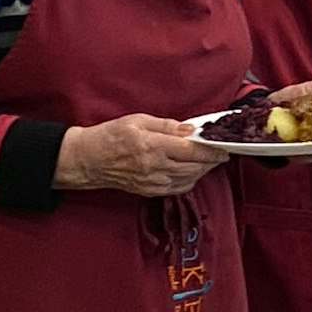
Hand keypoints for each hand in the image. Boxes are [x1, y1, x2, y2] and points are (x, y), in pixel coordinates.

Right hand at [52, 113, 228, 195]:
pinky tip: (191, 171)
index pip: (192, 151)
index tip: (224, 148)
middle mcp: (154, 167)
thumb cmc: (109, 136)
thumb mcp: (137, 120)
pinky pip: (178, 188)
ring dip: (203, 170)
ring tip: (209, 160)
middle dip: (212, 161)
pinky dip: (189, 180)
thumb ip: (167, 125)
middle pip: (195, 167)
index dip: (212, 151)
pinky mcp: (149, 191)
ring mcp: (152, 182)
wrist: (86, 160)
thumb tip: (190, 129)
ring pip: (189, 179)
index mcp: (152, 147)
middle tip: (220, 153)